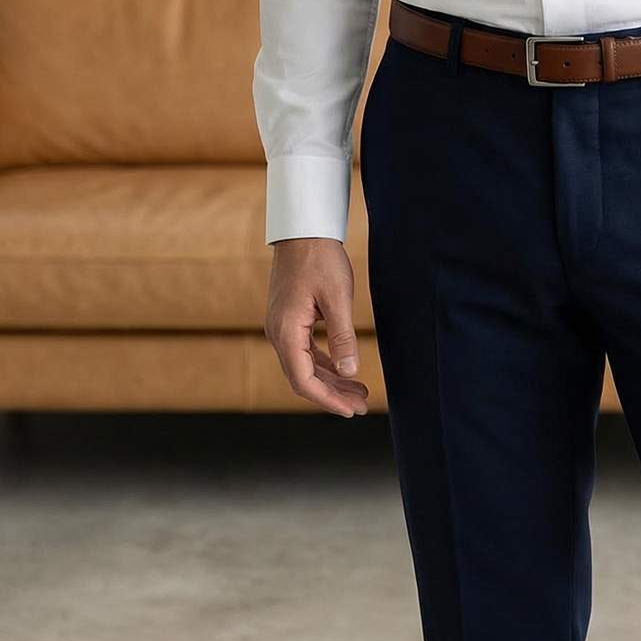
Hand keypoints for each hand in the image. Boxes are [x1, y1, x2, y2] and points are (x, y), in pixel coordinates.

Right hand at [264, 237, 369, 417]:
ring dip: (331, 380)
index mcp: (286, 332)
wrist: (303, 230)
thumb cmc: (320, 259)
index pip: (303, 381)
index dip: (327, 400)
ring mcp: (282, 326)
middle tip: (361, 406)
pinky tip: (344, 370)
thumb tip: (350, 373)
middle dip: (333, 394)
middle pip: (303, 377)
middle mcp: (279, 333)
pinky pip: (306, 350)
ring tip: (359, 392)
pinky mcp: (290, 319)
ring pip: (305, 365)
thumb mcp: (337, 298)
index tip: (351, 410)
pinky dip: (325, 363)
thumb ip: (343, 337)